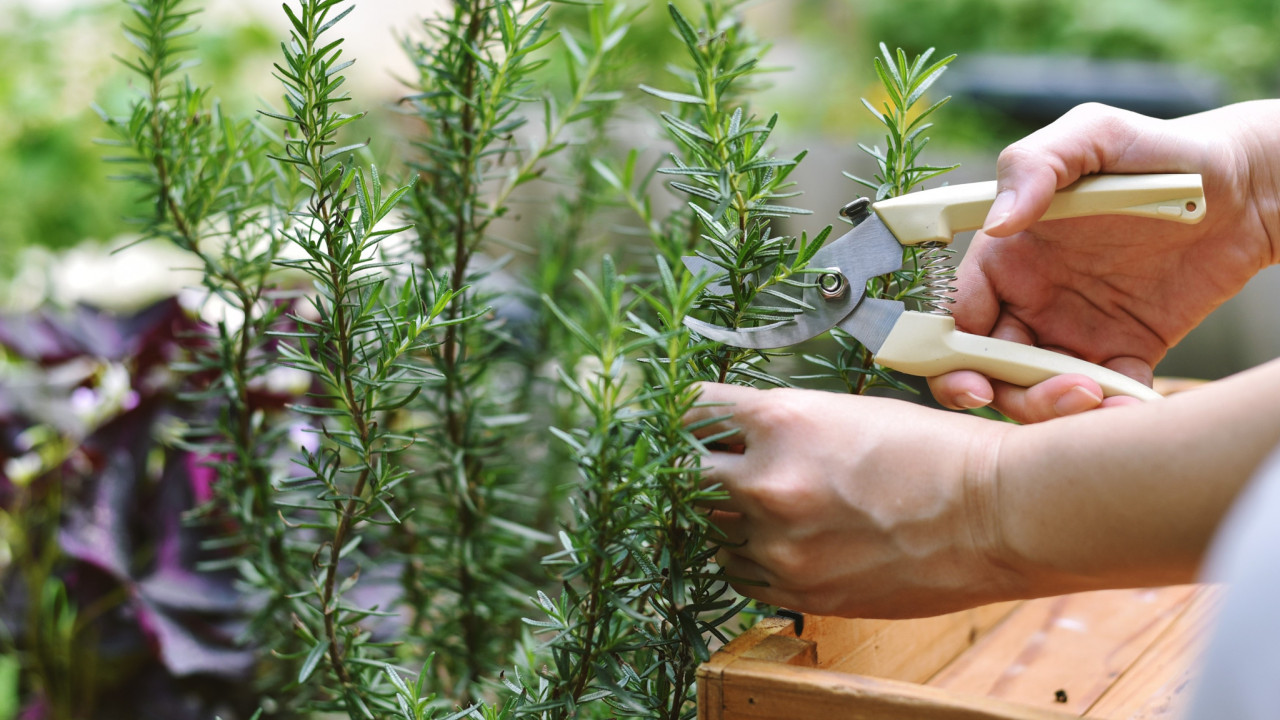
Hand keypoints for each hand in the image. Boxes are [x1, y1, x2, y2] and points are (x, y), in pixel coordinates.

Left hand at [687, 382, 1017, 618]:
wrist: (998, 513)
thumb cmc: (935, 451)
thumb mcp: (846, 412)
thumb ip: (780, 427)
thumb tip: (735, 437)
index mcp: (781, 421)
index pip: (689, 412)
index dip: (684, 416)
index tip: (689, 422)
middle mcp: (768, 482)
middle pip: (686, 476)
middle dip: (702, 468)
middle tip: (722, 466)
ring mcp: (779, 544)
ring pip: (711, 529)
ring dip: (728, 516)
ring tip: (771, 505)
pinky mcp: (798, 591)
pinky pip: (739, 575)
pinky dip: (750, 558)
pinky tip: (783, 541)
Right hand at [929, 101, 1279, 421]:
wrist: (1249, 183)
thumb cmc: (1161, 149)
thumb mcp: (1093, 135)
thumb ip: (1033, 166)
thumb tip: (996, 224)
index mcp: (1007, 257)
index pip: (958, 316)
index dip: (951, 353)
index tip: (973, 376)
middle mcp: (1031, 299)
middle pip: (990, 367)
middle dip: (1006, 393)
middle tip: (1051, 394)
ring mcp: (1076, 330)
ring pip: (1040, 390)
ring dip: (1057, 408)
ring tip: (1100, 398)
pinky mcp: (1125, 352)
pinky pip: (1106, 397)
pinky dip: (1112, 414)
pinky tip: (1132, 408)